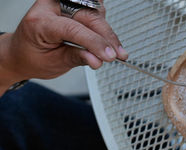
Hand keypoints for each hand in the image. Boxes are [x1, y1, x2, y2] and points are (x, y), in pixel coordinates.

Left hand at [0, 0, 126, 87]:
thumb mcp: (54, 63)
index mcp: (40, 22)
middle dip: (106, 37)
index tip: (110, 56)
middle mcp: (50, 7)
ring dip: (107, 32)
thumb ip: (77, 58)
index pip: (73, 29)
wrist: (23, 52)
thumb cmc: (33, 57)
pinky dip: (104, 25)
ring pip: (94, 12)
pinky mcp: (72, 5)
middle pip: (88, 17)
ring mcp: (61, 3)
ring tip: (114, 50)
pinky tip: (109, 39)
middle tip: (118, 55)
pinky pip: (94, 10)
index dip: (95, 43)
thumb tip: (98, 59)